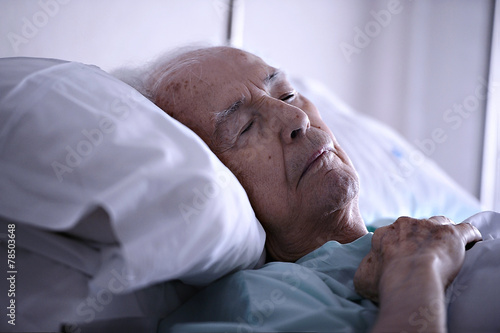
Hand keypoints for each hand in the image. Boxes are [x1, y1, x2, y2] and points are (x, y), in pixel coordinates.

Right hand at [354, 216, 481, 302]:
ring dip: (442, 233)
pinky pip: (467, 230)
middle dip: (419, 236)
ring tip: (447, 246)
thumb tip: (367, 270)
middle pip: (416, 226)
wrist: (409, 279)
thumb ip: (365, 270)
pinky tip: (473, 242)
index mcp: (384, 235)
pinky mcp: (452, 233)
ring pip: (439, 222)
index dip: (399, 244)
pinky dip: (470, 236)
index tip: (403, 255)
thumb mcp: (362, 278)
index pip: (393, 233)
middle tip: (423, 253)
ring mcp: (429, 226)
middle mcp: (404, 225)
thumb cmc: (385, 281)